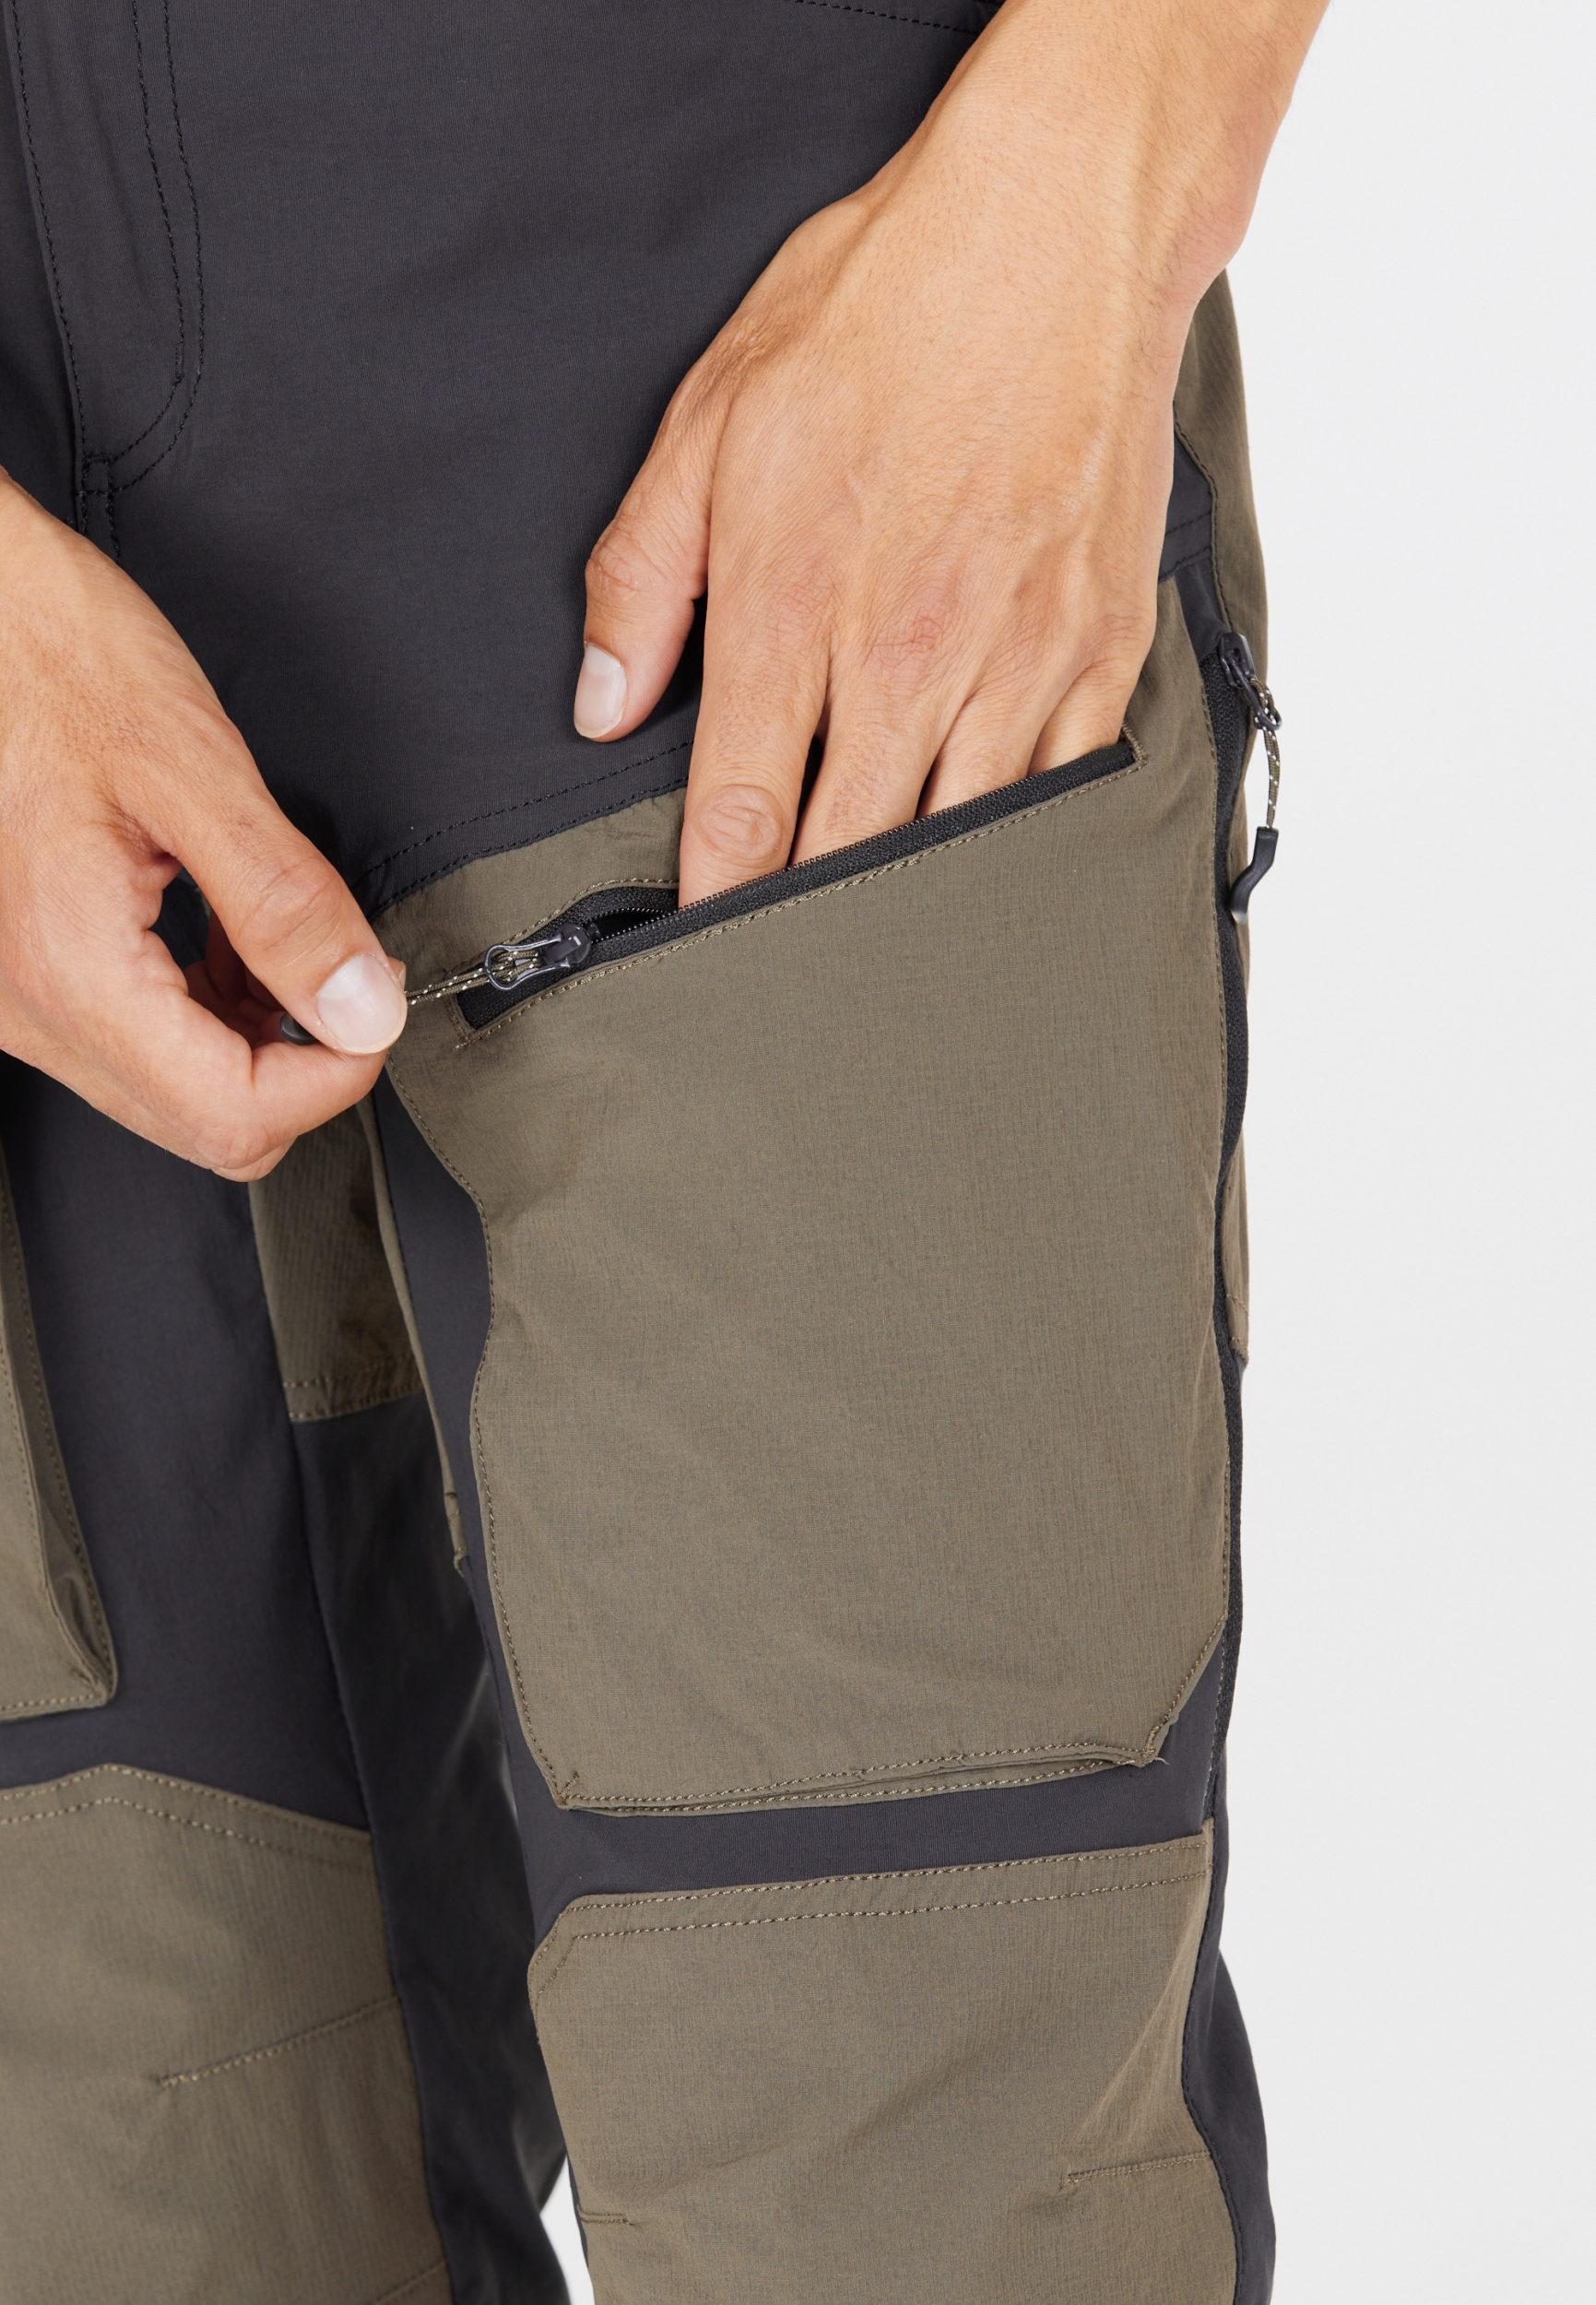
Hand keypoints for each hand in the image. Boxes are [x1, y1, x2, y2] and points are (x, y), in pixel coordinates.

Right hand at [0, 476, 407, 1178]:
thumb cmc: (44, 652)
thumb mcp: (192, 767)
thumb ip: (286, 906)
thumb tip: (363, 1009)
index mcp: (69, 968)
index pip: (233, 1116)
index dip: (334, 1077)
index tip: (375, 1005)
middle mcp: (26, 1007)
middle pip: (203, 1124)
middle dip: (297, 1062)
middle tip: (338, 966)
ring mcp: (14, 998)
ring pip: (172, 1090)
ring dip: (252, 1031)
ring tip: (274, 930)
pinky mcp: (19, 973)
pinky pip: (132, 1039)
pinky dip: (201, 1003)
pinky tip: (222, 929)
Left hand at [574, 0, 1322, 905]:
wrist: (1055, 227)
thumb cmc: (883, 307)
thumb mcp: (714, 418)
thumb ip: (645, 574)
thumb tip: (604, 702)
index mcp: (796, 606)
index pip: (740, 814)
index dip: (711, 904)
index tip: (693, 957)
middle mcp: (908, 656)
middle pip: (847, 856)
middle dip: (804, 931)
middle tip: (780, 985)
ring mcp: (1017, 662)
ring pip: (958, 844)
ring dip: (911, 906)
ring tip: (880, 959)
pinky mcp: (1101, 648)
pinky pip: (1064, 794)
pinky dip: (1022, 849)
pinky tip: (991, 875)